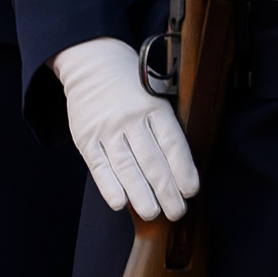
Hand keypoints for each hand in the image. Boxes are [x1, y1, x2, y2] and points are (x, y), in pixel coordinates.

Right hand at [52, 35, 198, 220]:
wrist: (93, 63)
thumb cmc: (132, 87)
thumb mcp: (156, 96)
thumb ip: (165, 128)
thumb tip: (180, 170)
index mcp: (154, 108)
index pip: (173, 144)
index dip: (183, 170)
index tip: (191, 191)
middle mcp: (131, 119)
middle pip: (152, 160)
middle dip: (166, 190)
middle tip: (177, 211)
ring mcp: (107, 129)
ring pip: (126, 166)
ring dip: (141, 194)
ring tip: (152, 213)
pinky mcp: (86, 138)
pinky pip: (99, 166)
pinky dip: (109, 186)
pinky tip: (119, 203)